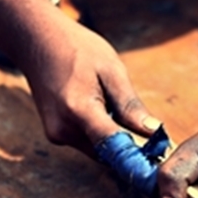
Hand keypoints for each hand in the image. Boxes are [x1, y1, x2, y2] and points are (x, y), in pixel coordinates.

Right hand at [22, 7, 159, 153]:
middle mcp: (64, 130)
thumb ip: (130, 105)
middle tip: (150, 131)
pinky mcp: (55, 135)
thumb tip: (153, 131)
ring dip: (114, 139)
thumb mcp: (111, 69)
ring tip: (116, 107)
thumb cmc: (76, 48)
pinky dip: (100, 134)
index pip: (115, 147)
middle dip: (130, 146)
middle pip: (108, 153)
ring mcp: (56, 135)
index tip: (159, 156)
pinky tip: (101, 109)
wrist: (37, 41)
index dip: (140, 156)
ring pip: (99, 150)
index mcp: (78, 110)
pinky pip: (88, 142)